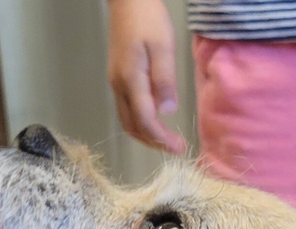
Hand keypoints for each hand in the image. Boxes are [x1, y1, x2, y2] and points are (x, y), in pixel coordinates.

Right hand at [107, 0, 186, 153]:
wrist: (127, 0)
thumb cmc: (148, 19)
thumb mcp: (163, 47)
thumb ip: (164, 80)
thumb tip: (168, 111)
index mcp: (130, 80)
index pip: (145, 121)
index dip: (162, 139)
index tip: (180, 147)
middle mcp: (119, 86)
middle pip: (133, 127)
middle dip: (154, 142)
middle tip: (175, 147)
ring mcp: (116, 83)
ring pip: (128, 121)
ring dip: (146, 135)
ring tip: (167, 139)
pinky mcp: (118, 79)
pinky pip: (127, 111)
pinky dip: (141, 123)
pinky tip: (156, 121)